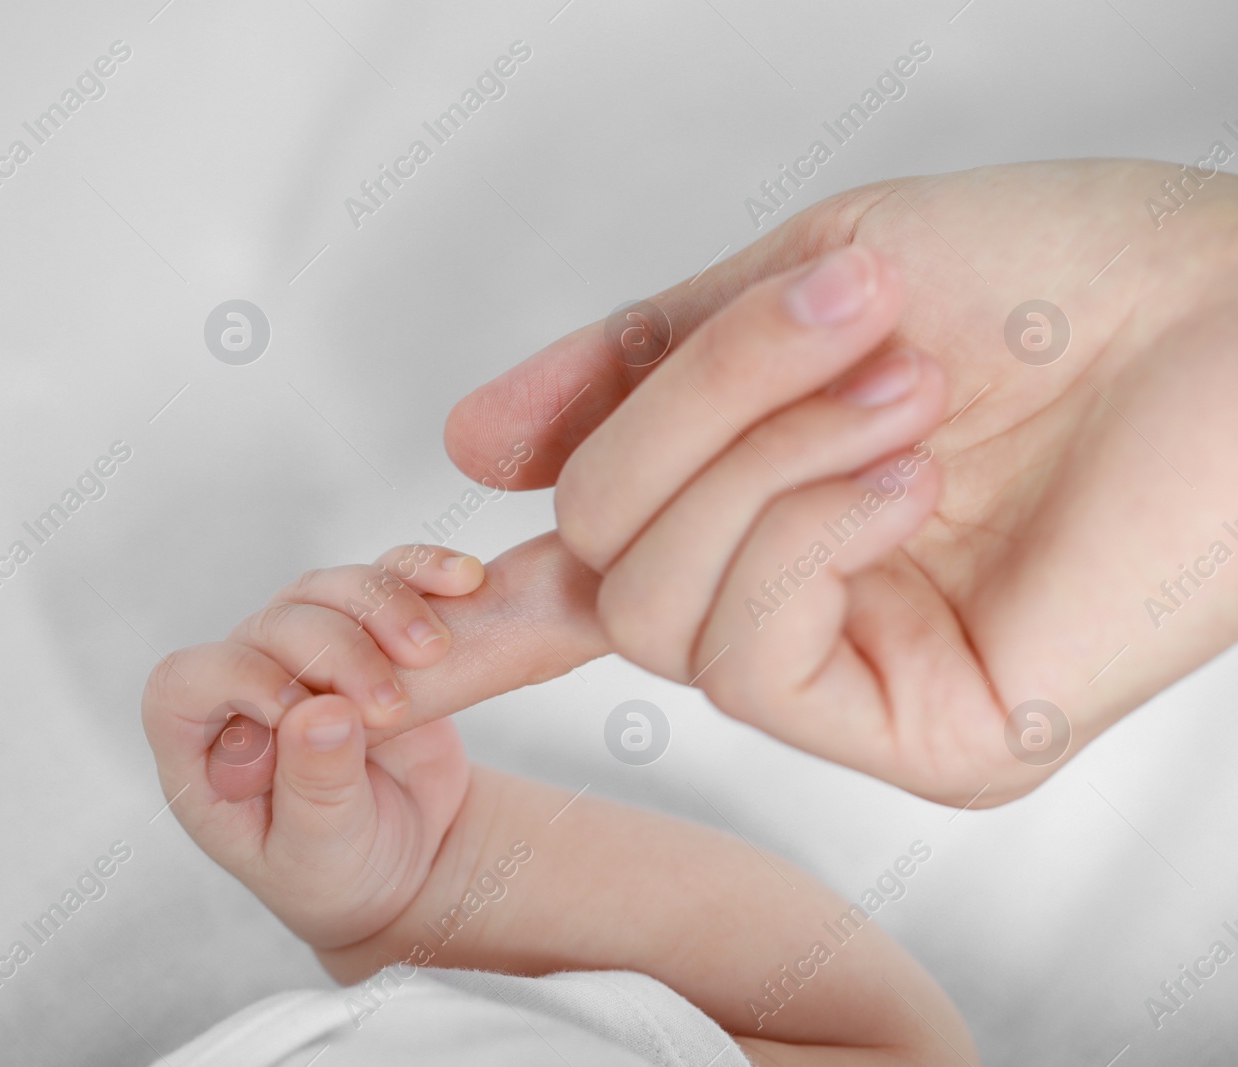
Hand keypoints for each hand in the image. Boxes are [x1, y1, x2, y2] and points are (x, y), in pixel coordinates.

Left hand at [140, 544, 484, 947]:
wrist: (412, 860)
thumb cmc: (340, 872)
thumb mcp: (323, 853)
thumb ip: (316, 790)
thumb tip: (318, 713)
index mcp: (203, 749)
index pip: (184, 681)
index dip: (238, 679)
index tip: (301, 711)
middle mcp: (244, 687)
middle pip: (271, 626)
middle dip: (334, 651)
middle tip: (390, 705)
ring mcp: (304, 652)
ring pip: (325, 590)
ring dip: (381, 606)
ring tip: (433, 651)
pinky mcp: (368, 633)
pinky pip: (385, 580)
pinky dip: (422, 572)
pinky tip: (461, 580)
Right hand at [445, 159, 1237, 805]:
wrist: (1232, 308)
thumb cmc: (1050, 272)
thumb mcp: (793, 282)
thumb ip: (631, 368)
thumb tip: (469, 446)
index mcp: (754, 504)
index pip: (577, 579)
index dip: (470, 610)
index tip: (383, 634)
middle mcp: (792, 603)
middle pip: (599, 563)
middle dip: (685, 417)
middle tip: (825, 317)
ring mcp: (853, 677)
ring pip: (656, 611)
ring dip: (755, 461)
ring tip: (891, 380)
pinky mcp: (924, 736)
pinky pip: (752, 659)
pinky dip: (803, 530)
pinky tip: (902, 468)